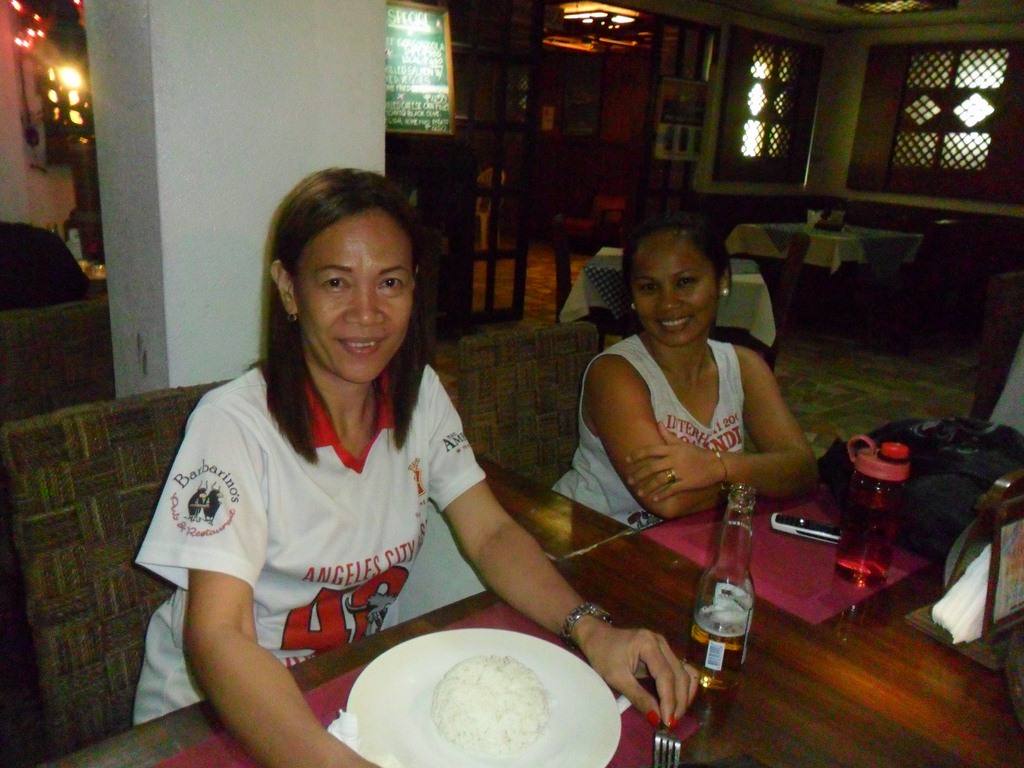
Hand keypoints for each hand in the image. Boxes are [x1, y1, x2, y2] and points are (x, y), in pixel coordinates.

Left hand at [575, 617, 697, 726]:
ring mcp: (665, 646)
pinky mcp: (665, 653)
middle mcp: (661, 643)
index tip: (667, 722)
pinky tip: (678, 701)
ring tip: (674, 715)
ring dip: (683, 696)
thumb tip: (657, 719)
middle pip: (680, 675)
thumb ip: (638, 697)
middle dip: (678, 701)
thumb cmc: (602, 655)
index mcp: (648, 644)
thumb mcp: (616, 678)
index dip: (669, 700)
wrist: (597, 636)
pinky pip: (680, 671)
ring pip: (684, 674)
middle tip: (671, 723)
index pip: (666, 675)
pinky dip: (681, 687)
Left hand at [626, 425, 723, 500]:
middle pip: (652, 467)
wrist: (717, 464)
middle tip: (629, 480)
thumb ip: (669, 436)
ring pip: (660, 480)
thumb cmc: (698, 453)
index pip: (651, 450)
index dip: (638, 455)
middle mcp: (674, 459)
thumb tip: (659, 423)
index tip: (627, 460)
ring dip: (648, 487)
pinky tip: (654, 499)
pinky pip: (672, 489)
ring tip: (639, 493)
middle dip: (639, 474)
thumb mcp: (683, 443)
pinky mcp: (687, 483)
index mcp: (672, 449)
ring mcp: (681, 472)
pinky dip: (662, 494)